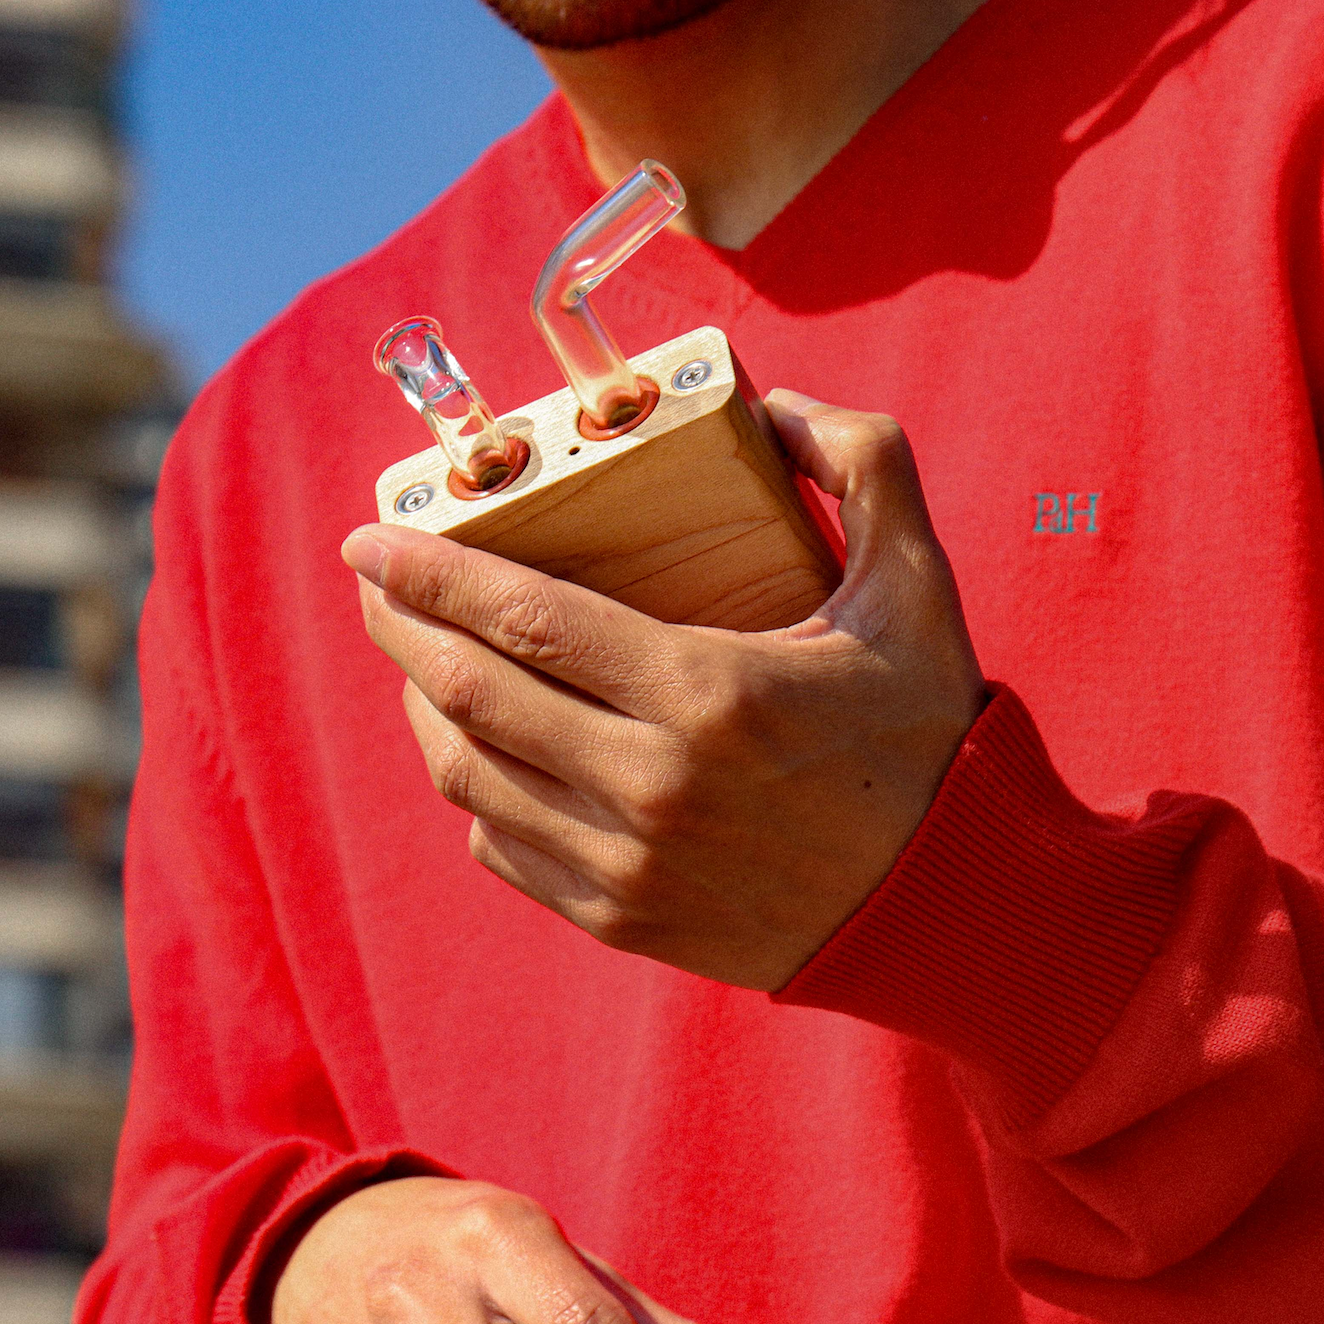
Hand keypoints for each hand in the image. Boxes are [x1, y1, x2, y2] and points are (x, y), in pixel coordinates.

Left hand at [343, 390, 984, 990]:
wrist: (952, 908)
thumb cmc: (928, 735)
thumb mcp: (917, 586)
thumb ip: (863, 463)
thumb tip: (767, 404)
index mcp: (710, 692)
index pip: (526, 618)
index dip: (431, 571)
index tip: (371, 536)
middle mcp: (653, 785)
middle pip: (473, 693)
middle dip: (400, 626)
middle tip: (372, 579)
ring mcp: (628, 863)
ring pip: (470, 775)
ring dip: (423, 704)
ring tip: (414, 654)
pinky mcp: (621, 919)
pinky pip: (501, 846)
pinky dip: (472, 786)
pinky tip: (477, 741)